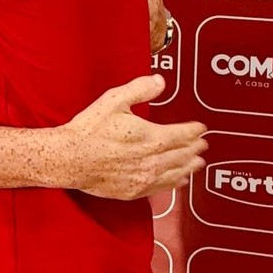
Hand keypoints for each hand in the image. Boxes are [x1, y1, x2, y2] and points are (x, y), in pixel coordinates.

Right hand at [62, 74, 207, 199]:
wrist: (70, 158)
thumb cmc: (89, 130)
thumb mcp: (114, 100)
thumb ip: (140, 89)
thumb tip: (159, 81)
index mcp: (151, 137)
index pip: (183, 134)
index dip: (195, 130)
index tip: (201, 128)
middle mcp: (152, 160)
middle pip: (183, 154)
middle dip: (195, 148)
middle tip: (202, 144)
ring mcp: (144, 178)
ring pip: (176, 173)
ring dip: (190, 166)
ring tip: (197, 163)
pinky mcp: (134, 190)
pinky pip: (163, 188)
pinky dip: (176, 183)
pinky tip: (179, 180)